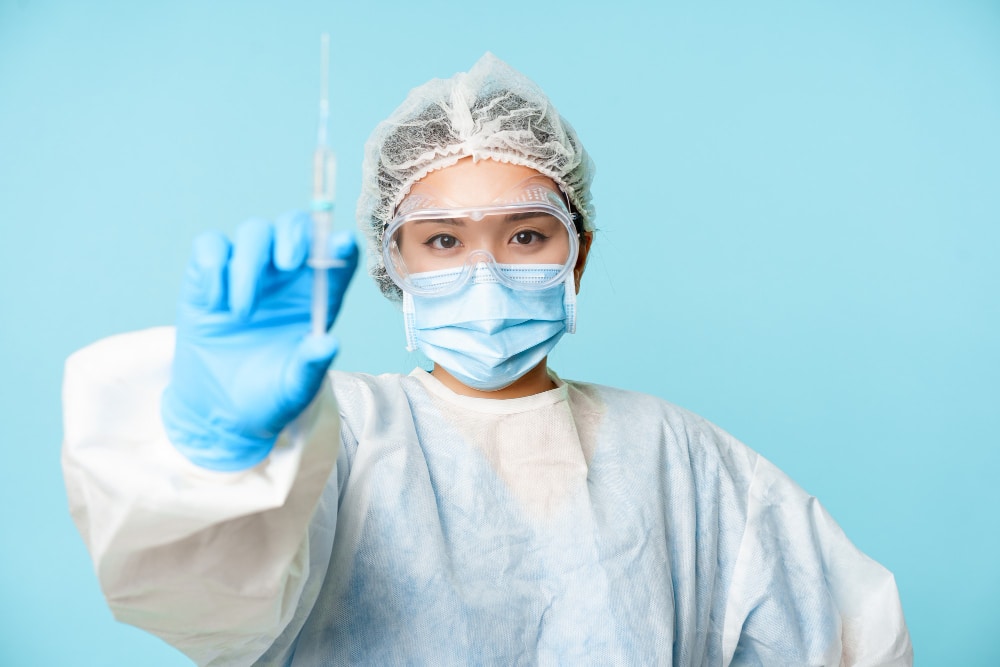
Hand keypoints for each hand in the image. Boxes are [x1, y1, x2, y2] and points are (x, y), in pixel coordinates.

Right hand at [162, 211, 357, 470]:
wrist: (220, 411)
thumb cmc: (268, 394)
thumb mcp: (295, 388)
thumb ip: (311, 366)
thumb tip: (327, 343)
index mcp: (318, 296)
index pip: (337, 257)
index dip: (340, 245)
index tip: (341, 245)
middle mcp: (286, 277)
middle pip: (295, 227)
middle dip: (294, 234)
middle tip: (287, 264)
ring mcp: (248, 272)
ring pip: (254, 232)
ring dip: (249, 265)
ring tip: (242, 313)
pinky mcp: (209, 277)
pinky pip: (211, 246)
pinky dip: (213, 265)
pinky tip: (215, 301)